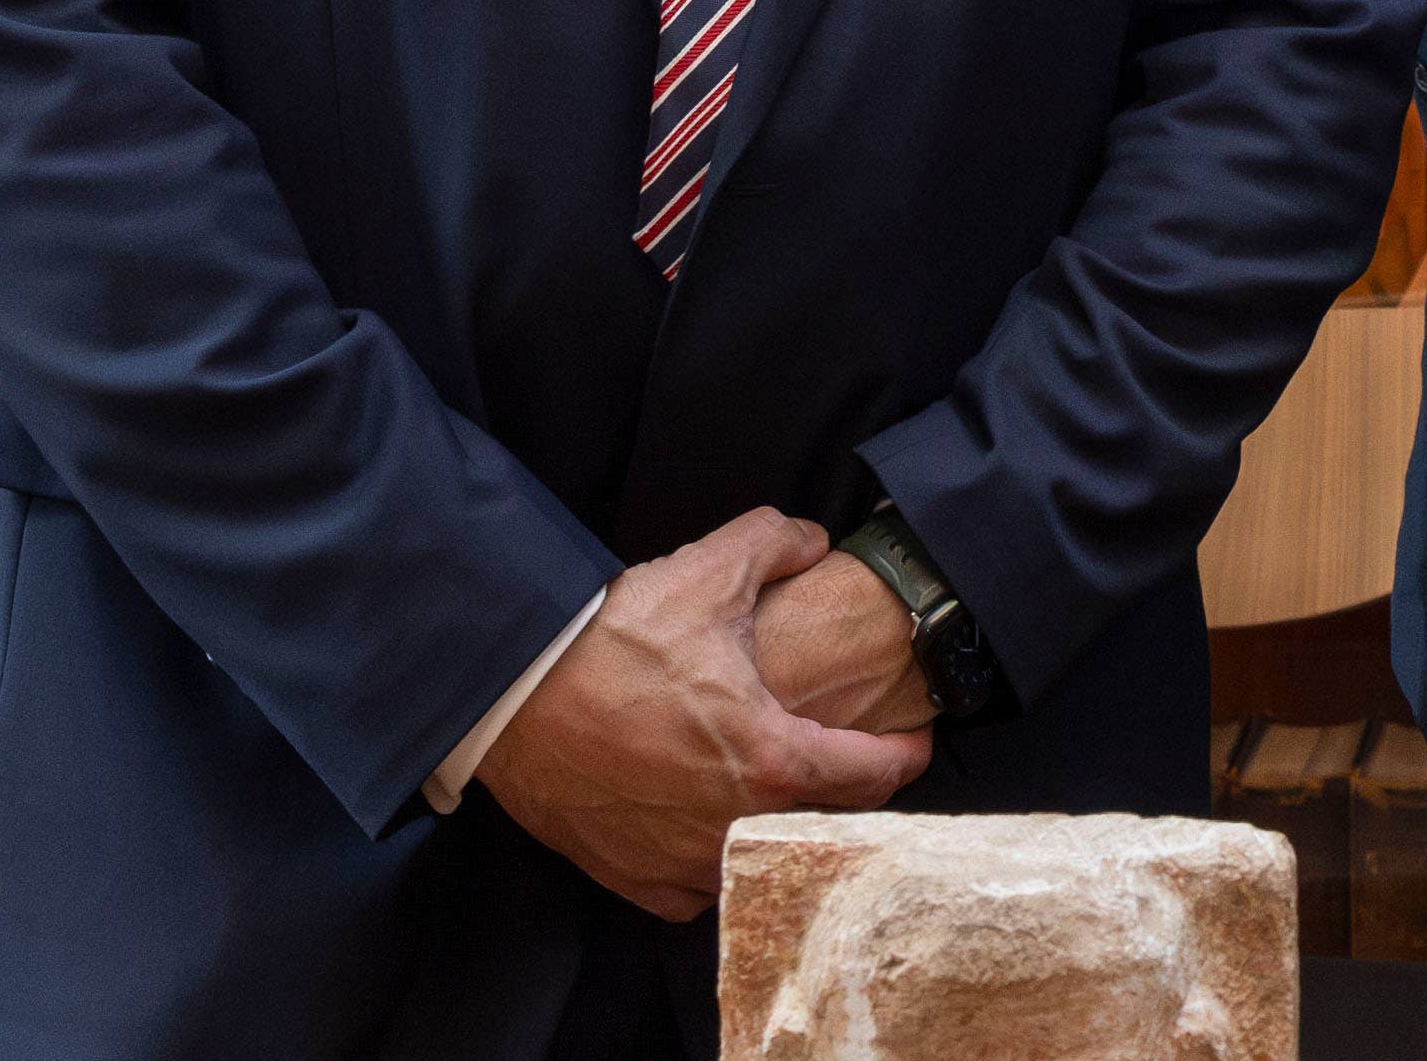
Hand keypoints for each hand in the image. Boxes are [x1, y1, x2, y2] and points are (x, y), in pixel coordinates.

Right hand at [475, 510, 931, 918]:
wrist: (512, 696)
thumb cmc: (615, 640)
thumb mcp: (711, 569)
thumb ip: (779, 542)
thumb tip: (812, 540)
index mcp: (773, 760)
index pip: (873, 776)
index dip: (903, 754)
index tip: (914, 742)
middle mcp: (736, 826)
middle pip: (827, 821)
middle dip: (847, 790)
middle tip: (848, 756)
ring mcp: (683, 861)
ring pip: (760, 857)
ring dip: (778, 826)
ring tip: (779, 788)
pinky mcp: (633, 878)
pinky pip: (696, 886)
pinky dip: (711, 859)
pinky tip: (711, 823)